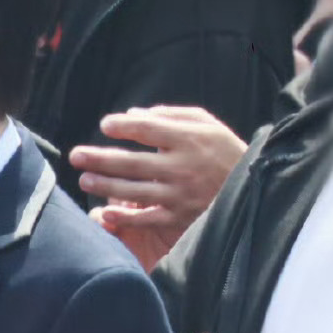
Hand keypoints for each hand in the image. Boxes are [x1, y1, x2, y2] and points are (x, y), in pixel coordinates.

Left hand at [71, 106, 245, 264]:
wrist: (256, 187)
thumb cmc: (224, 151)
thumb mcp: (206, 124)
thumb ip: (171, 116)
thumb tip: (133, 114)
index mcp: (189, 139)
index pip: (148, 129)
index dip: (123, 126)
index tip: (105, 124)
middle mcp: (182, 166)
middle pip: (132, 161)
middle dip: (100, 157)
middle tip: (76, 154)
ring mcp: (180, 194)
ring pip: (134, 190)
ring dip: (105, 185)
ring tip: (85, 179)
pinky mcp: (180, 217)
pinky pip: (146, 218)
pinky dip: (124, 216)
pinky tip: (105, 210)